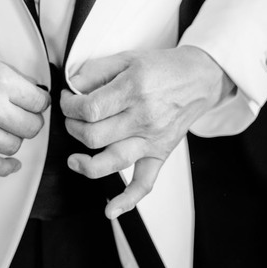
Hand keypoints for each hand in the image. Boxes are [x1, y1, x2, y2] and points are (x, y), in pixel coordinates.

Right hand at [0, 29, 49, 175]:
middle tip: (22, 115)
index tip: (35, 103)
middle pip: (32, 127)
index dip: (39, 102)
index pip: (39, 101)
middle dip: (31, 120)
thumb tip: (33, 93)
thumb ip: (11, 78)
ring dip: (14, 137)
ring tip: (5, 128)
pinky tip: (11, 162)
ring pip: (14, 145)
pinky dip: (7, 167)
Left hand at [60, 45, 233, 218]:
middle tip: (72, 118)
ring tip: (74, 159)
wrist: (199, 78)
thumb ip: (96, 71)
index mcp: (133, 90)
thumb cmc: (164, 68)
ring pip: (112, 161)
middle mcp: (142, 117)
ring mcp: (152, 139)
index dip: (69, 106)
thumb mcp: (127, 58)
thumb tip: (72, 86)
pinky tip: (110, 209)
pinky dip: (127, 200)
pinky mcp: (160, 154)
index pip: (89, 109)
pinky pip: (145, 184)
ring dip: (86, 164)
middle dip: (73, 128)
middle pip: (94, 136)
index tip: (67, 100)